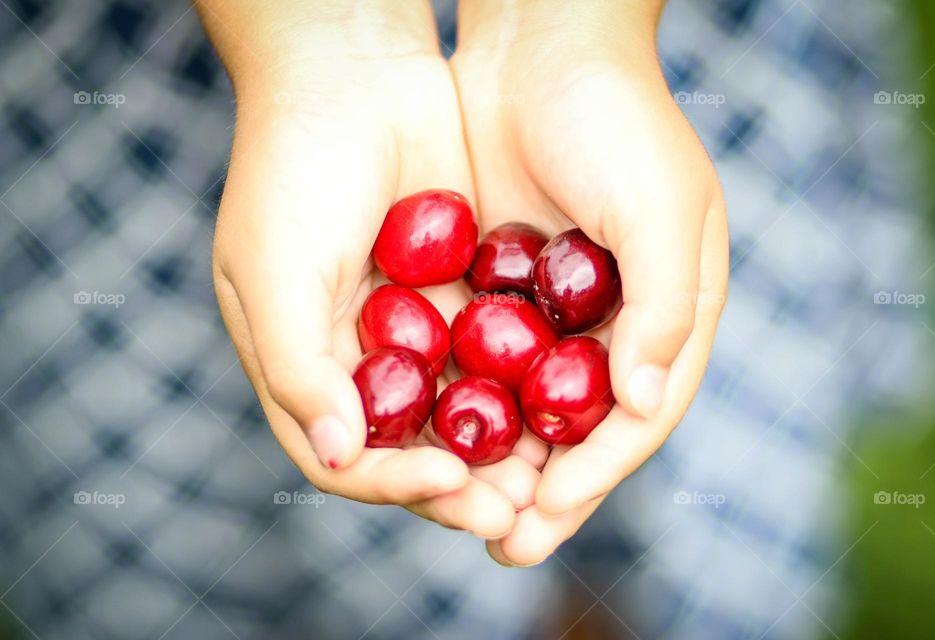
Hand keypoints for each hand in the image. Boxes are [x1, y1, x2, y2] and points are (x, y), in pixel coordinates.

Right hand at [199, 0, 541, 537]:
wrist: (354, 75)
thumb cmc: (294, 170)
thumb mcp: (274, 268)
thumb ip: (296, 366)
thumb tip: (340, 455)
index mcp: (304, 367)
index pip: (347, 457)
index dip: (396, 483)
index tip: (452, 483)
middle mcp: (361, 361)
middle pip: (413, 449)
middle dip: (463, 485)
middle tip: (518, 510)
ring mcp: (415, 329)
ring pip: (464, 412)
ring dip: (503, 449)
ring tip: (550, 477)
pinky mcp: (464, 294)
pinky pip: (497, 355)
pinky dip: (525, 387)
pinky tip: (566, 403)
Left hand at [452, 0, 728, 563]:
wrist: (541, 45)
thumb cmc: (616, 117)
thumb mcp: (660, 206)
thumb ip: (664, 306)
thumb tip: (644, 402)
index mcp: (672, 310)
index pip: (640, 414)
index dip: (598, 470)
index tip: (548, 512)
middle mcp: (616, 320)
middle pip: (581, 426)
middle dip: (545, 488)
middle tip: (503, 544)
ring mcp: (557, 306)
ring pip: (529, 405)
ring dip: (501, 460)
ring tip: (465, 511)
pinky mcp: (503, 286)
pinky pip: (485, 359)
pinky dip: (465, 402)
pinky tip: (433, 437)